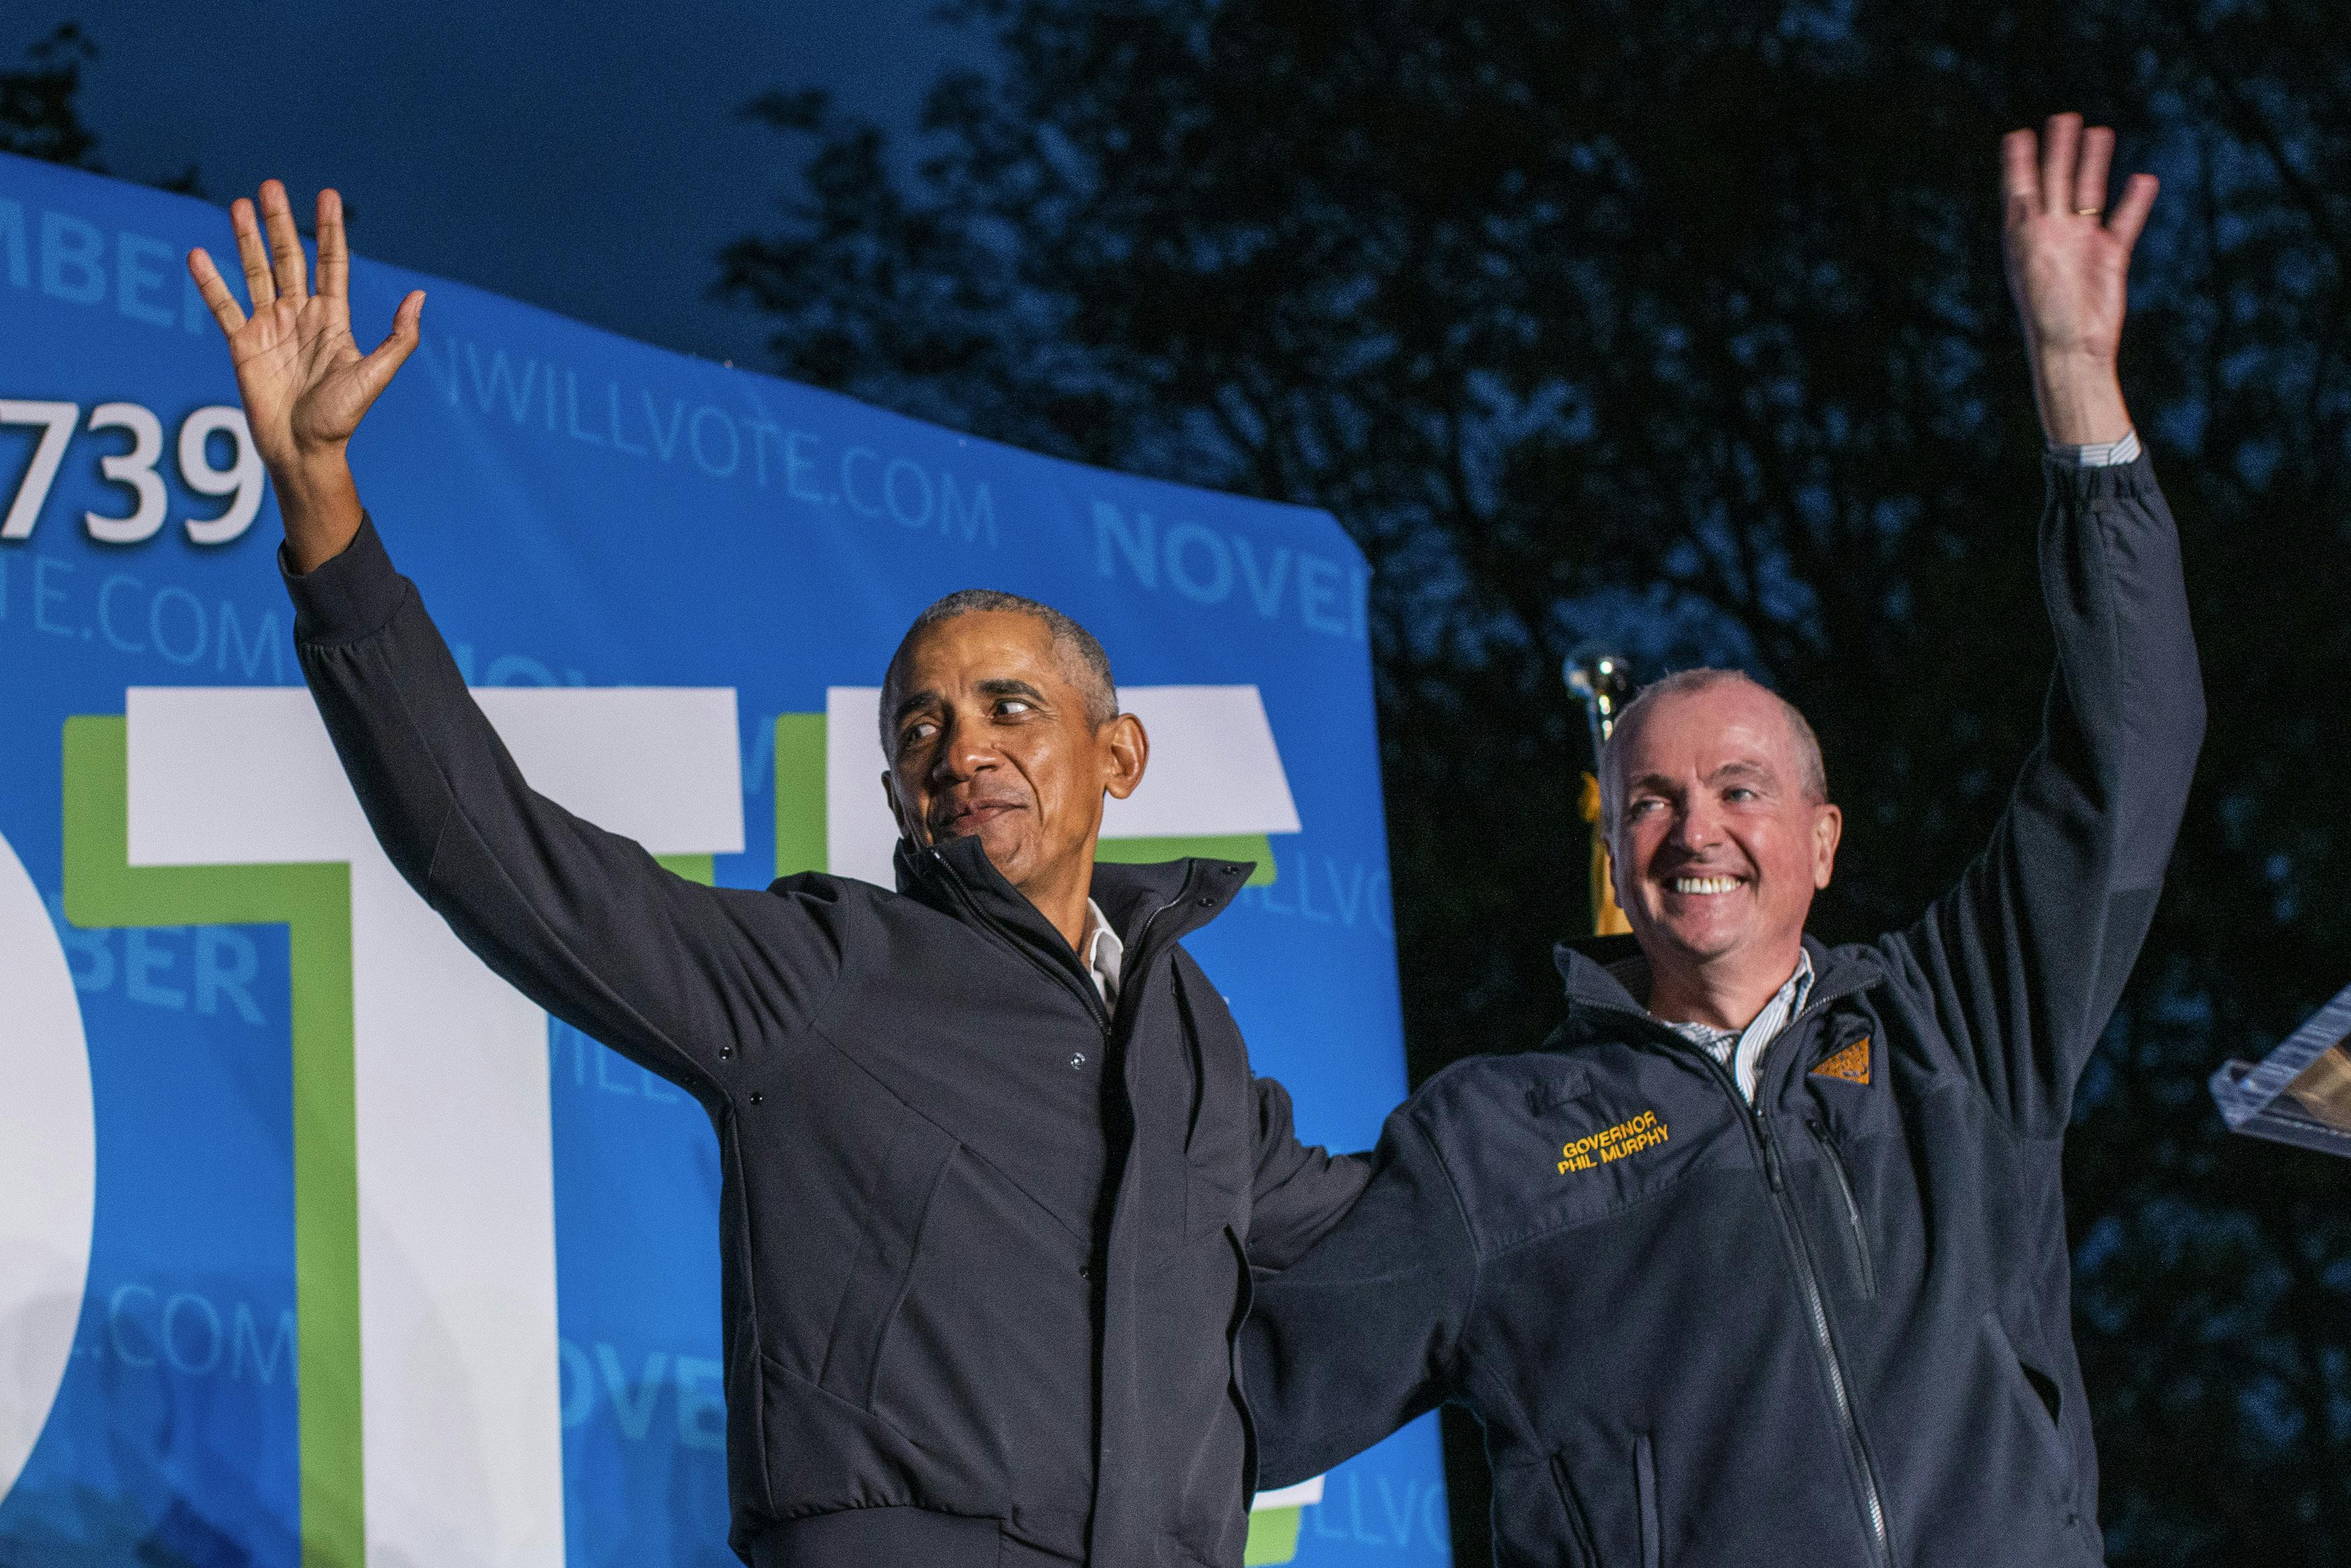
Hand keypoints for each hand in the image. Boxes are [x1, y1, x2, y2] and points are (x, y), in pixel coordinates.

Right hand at [187, 182, 423, 567]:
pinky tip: (198, 254)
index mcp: (334, 320)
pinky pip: (223, 306)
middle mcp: (301, 317)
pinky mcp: (242, 344)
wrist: (304, 450)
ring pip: (256, 273)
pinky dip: (210, 282)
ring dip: (247, 240)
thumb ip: (398, 338)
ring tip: (239, 204)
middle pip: (290, 259)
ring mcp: (270, 328)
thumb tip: (420, 296)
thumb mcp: (375, 374)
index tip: (327, 196)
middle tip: (271, 186)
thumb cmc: (342, 418)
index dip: (329, 231)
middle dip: (280, 224)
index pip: (331, 264)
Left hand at [2000, 114, 2156, 446]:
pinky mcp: (2110, 258)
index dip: (2018, 161)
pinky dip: (2134, 201)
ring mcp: (2081, 244)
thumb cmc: (2045, 309)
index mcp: (2025, 235)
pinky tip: (2143, 178)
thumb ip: (2031, 225)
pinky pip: (2124, 222)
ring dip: (2094, 164)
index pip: (2020, 188)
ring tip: (2100, 132)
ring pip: (2089, 194)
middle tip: (2064, 117)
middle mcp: (2051, 234)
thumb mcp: (2032, 259)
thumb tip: (2023, 194)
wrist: (2072, 347)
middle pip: (2056, 182)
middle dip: (2060, 151)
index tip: (2016, 134)